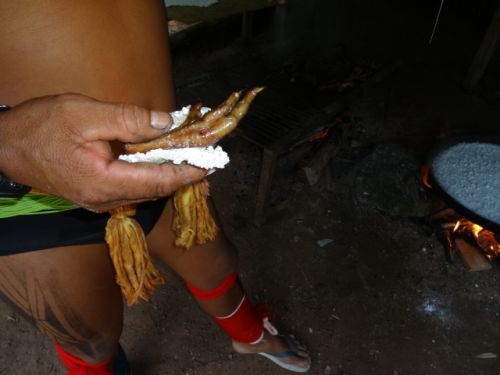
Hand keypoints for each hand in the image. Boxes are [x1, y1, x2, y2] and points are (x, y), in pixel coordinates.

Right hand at [0, 93, 206, 210]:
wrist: (5, 147)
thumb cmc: (41, 127)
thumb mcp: (85, 113)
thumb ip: (129, 120)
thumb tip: (167, 123)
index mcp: (104, 182)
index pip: (158, 180)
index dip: (188, 172)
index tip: (211, 164)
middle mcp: (106, 200)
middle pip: (156, 190)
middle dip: (184, 175)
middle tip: (209, 161)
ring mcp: (100, 202)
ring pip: (146, 192)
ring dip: (170, 177)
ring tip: (193, 162)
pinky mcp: (96, 197)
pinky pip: (133, 190)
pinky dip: (152, 177)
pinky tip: (162, 164)